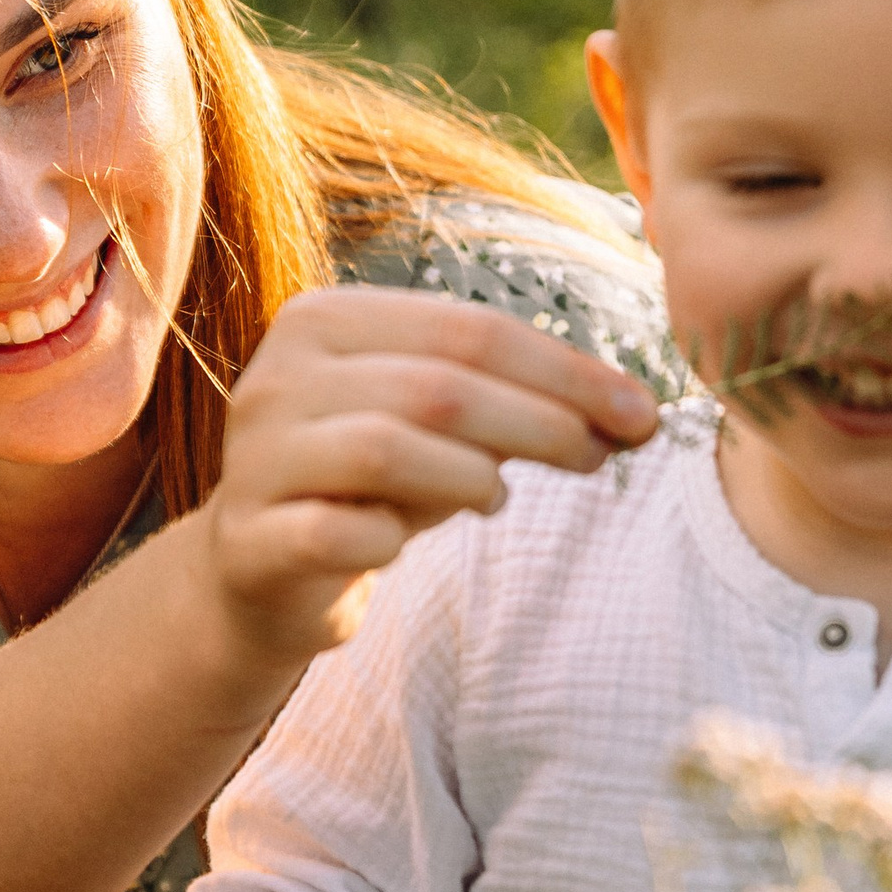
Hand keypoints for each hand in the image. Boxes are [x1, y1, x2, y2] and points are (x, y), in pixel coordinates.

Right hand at [200, 287, 656, 677]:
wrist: (259, 571)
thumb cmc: (368, 486)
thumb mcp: (438, 429)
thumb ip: (514, 404)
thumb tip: (632, 412)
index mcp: (326, 320)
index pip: (469, 329)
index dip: (566, 371)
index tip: (642, 412)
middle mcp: (280, 375)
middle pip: (436, 386)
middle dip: (539, 422)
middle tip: (601, 457)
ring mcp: (256, 457)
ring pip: (385, 448)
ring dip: (468, 477)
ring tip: (498, 498)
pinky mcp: (249, 538)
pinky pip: (333, 532)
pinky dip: (386, 538)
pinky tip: (400, 545)